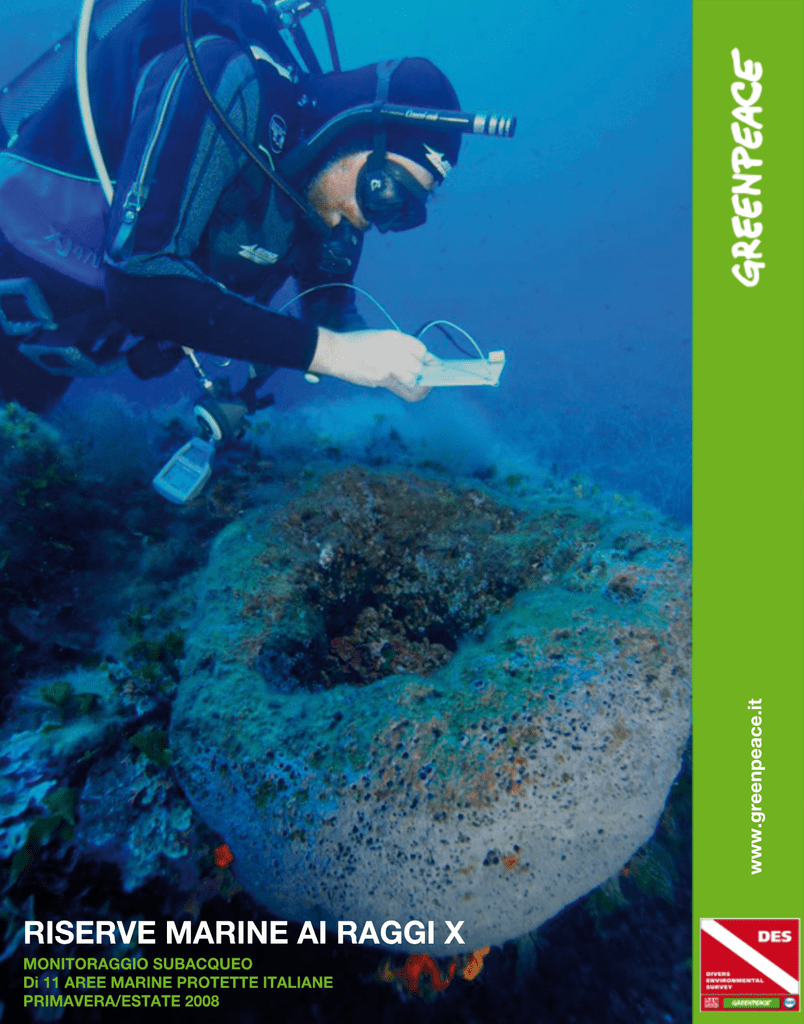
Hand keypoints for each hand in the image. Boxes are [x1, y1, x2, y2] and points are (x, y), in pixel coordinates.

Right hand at [308, 327, 432, 401]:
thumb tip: (418, 362)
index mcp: (394, 336)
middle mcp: (394, 349)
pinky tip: (393, 381)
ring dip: (413, 383)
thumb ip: (398, 347)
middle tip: (426, 378)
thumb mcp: (380, 338)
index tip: (433, 364)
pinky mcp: (381, 377)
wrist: (336, 353)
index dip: (428, 359)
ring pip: (412, 379)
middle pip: (419, 366)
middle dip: (423, 374)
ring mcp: (388, 364)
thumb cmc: (356, 345)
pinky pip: (398, 385)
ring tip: (409, 382)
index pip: (420, 349)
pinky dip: (400, 385)